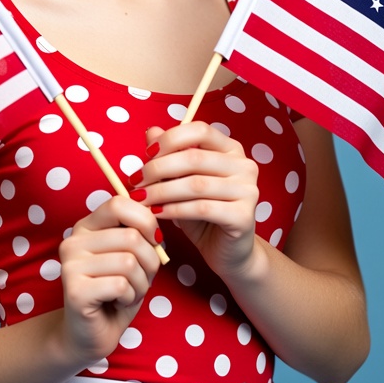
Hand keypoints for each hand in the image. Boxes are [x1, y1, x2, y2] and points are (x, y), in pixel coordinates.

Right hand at [57, 194, 161, 368]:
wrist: (90, 335)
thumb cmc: (115, 292)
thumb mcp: (131, 256)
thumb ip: (139, 234)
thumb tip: (157, 217)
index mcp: (86, 226)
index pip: (119, 203)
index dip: (146, 220)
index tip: (155, 241)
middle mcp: (73, 241)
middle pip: (131, 237)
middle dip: (150, 262)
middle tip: (141, 279)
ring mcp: (70, 265)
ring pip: (129, 262)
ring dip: (141, 283)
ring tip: (129, 292)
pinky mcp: (75, 291)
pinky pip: (121, 284)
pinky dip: (130, 296)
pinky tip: (119, 303)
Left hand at [133, 122, 259, 280]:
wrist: (227, 252)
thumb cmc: (203, 214)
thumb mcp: (182, 181)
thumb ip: (169, 156)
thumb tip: (150, 131)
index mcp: (231, 149)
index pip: (200, 130)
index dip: (170, 139)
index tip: (146, 154)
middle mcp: (245, 165)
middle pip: (194, 158)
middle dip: (158, 169)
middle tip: (135, 182)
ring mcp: (248, 190)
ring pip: (195, 184)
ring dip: (161, 191)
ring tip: (141, 199)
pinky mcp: (244, 216)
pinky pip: (201, 208)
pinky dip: (174, 210)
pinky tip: (156, 213)